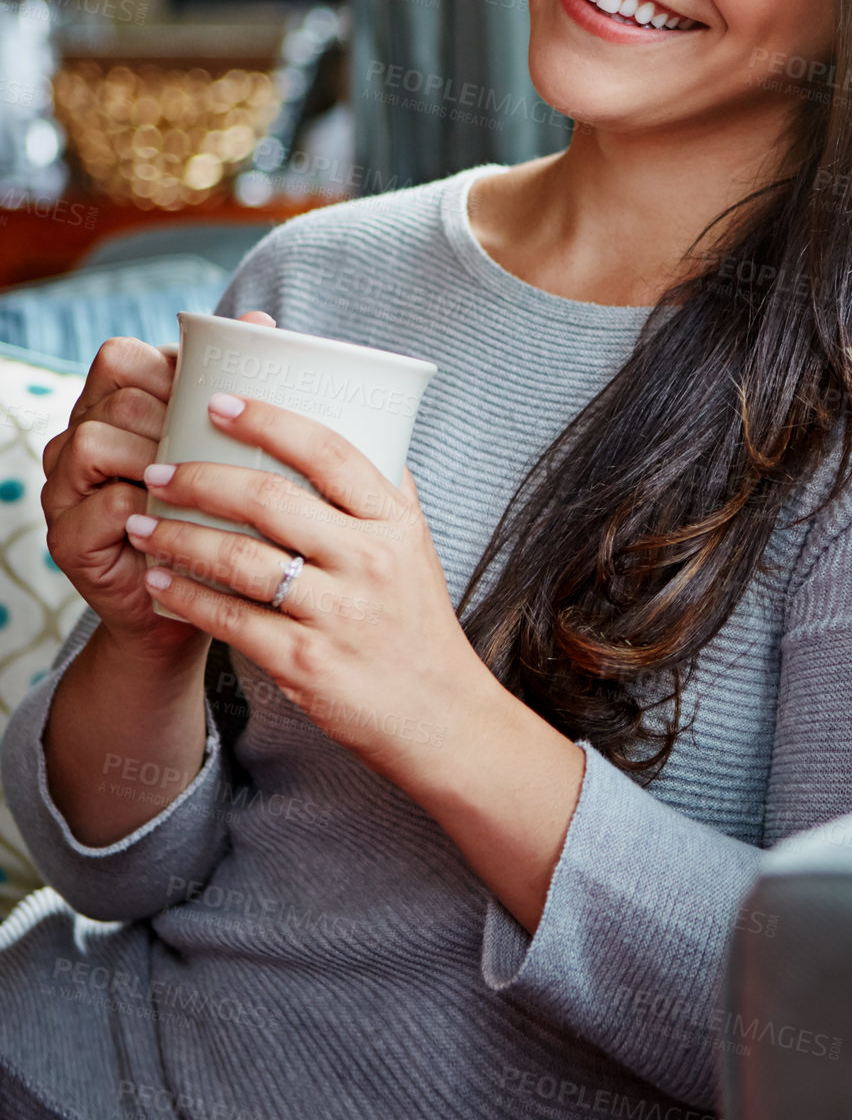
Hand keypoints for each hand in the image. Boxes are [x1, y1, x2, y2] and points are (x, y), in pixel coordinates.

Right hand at [41, 311, 276, 660]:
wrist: (204, 604)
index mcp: (112, 408)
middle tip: (222, 453)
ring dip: (158, 461)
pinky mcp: (67, 539)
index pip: (124, 358)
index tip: (220, 403)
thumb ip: (239, 386)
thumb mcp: (232, 449)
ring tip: (202, 487)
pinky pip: (102, 504)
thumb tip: (263, 321)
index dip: (171, 370)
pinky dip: (148, 510)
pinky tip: (183, 523)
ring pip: (96, 441)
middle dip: (174, 420)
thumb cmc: (223, 515)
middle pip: (117, 398)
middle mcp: (76, 440)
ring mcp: (64, 489)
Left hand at [122, 390, 486, 783]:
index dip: (269, 420)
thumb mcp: (417, 550)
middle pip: (269, 499)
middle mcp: (369, 561)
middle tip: (158, 470)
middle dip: (200, 478)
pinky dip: (186, 596)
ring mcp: (337, 613)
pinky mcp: (305, 663)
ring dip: (179, 536)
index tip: (219, 402)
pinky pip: (230, 618)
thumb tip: (366, 431)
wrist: (440, 716)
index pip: (328, 451)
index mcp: (394, 522)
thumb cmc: (418, 625)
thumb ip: (387, 494)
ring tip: (142, 523)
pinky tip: (158, 581)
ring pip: (239, 559)